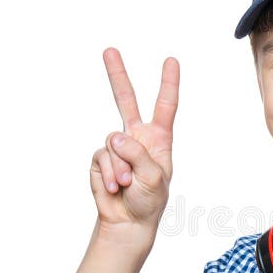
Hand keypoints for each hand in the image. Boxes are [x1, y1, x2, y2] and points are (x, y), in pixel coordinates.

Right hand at [90, 48, 178, 237]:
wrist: (128, 222)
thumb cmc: (149, 201)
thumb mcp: (155, 177)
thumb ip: (138, 154)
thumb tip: (115, 136)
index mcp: (158, 139)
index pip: (165, 106)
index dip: (168, 83)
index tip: (171, 61)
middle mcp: (136, 138)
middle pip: (126, 100)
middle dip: (117, 75)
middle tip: (109, 50)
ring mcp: (117, 148)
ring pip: (113, 142)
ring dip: (120, 168)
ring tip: (128, 184)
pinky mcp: (101, 159)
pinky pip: (101, 158)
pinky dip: (109, 174)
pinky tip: (115, 188)